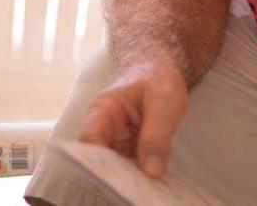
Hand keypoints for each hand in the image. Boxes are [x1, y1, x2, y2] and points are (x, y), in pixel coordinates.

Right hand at [79, 57, 188, 178]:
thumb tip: (152, 172)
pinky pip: (129, 165)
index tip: (120, 178)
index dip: (99, 161)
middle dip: (119, 175)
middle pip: (101, 158)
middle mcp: (103, 127)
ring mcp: (114, 139)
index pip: (91, 140)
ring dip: (131, 177)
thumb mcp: (165, 102)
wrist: (159, 70)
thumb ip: (157, 135)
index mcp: (104, 109)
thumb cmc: (158, 78)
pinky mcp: (126, 147)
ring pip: (115, 166)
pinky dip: (139, 173)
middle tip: (141, 186)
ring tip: (148, 186)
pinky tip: (152, 182)